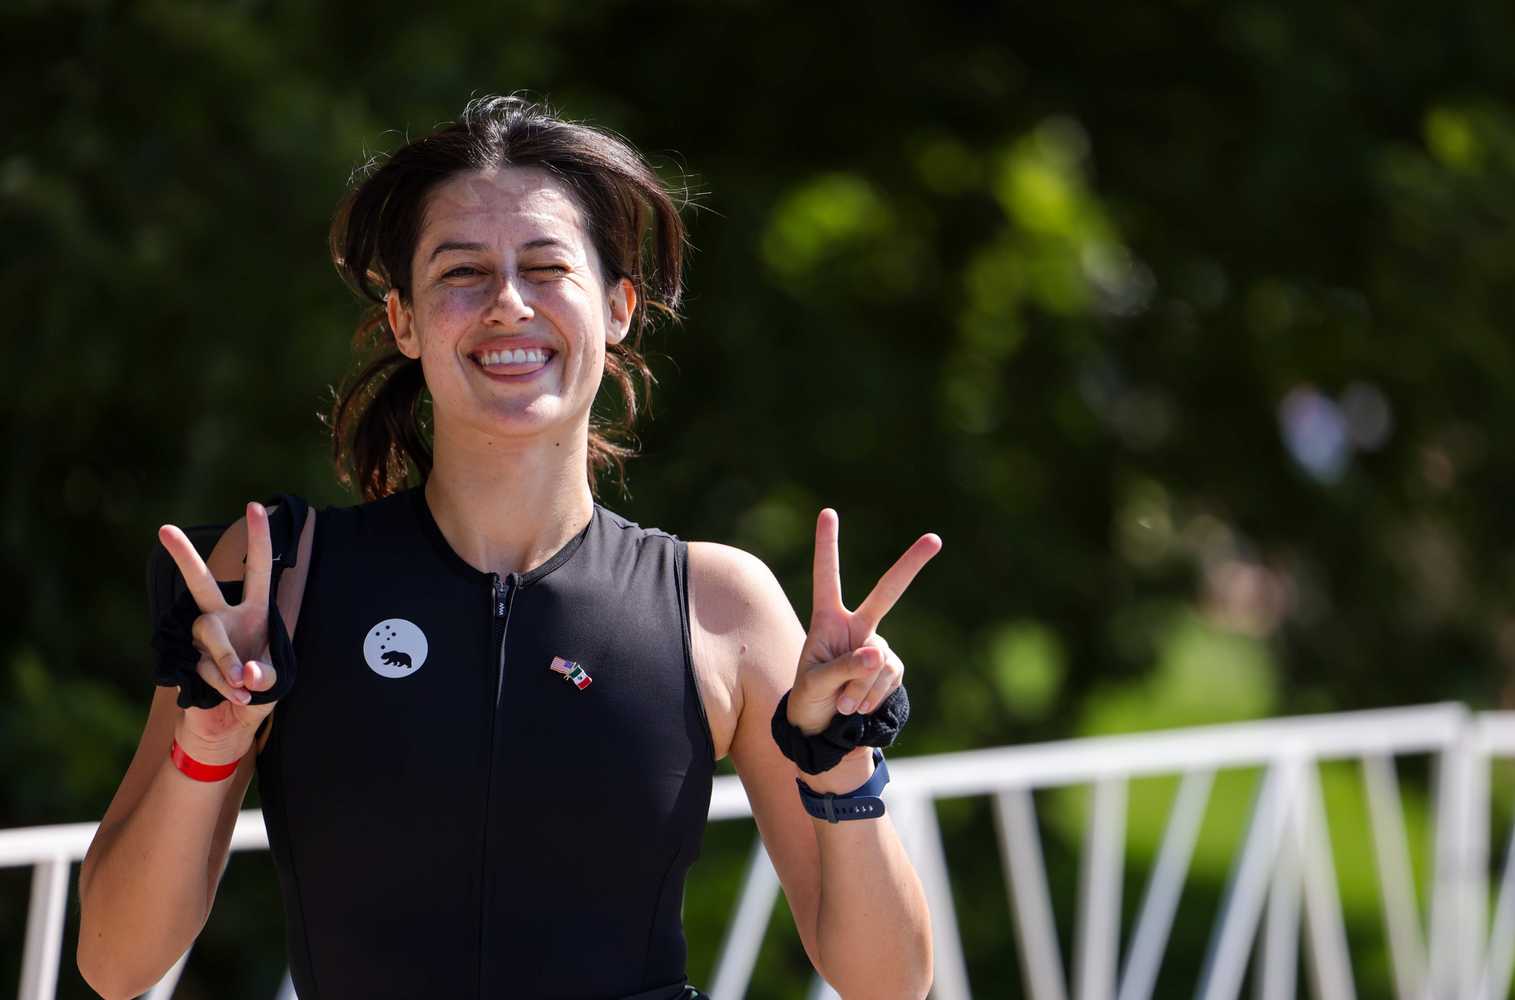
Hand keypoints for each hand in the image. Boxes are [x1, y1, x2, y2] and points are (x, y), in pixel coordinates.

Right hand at [157, 502, 279, 758]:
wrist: (230, 726)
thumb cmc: (258, 694)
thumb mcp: (274, 682)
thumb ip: (264, 675)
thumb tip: (244, 672)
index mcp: (256, 611)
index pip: (259, 570)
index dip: (259, 539)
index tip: (255, 506)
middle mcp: (226, 618)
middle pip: (203, 583)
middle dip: (185, 557)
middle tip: (164, 530)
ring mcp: (204, 639)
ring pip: (207, 632)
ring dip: (225, 658)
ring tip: (239, 683)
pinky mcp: (188, 661)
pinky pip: (205, 667)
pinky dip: (223, 686)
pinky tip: (234, 698)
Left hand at [786, 508, 940, 735]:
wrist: (826, 730)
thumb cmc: (809, 700)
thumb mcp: (814, 685)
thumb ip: (843, 668)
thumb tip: (877, 654)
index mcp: (827, 620)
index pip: (827, 577)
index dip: (828, 545)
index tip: (828, 512)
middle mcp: (856, 626)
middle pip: (887, 592)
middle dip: (911, 565)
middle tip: (935, 539)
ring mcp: (877, 646)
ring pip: (879, 661)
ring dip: (860, 688)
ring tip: (842, 704)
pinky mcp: (892, 668)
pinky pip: (888, 678)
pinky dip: (872, 696)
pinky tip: (858, 706)